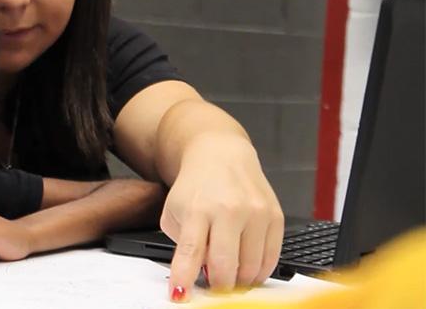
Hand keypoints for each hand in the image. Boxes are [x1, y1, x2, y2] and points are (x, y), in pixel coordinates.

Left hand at [160, 133, 283, 300]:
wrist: (220, 155)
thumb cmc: (195, 186)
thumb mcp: (174, 212)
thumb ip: (182, 245)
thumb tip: (194, 277)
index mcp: (198, 209)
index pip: (191, 252)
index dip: (185, 279)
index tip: (180, 296)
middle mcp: (229, 210)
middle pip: (225, 267)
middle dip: (217, 287)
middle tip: (212, 289)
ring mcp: (256, 213)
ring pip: (250, 268)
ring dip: (238, 280)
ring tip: (228, 274)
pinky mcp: (275, 217)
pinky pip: (270, 259)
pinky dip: (257, 271)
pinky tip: (246, 267)